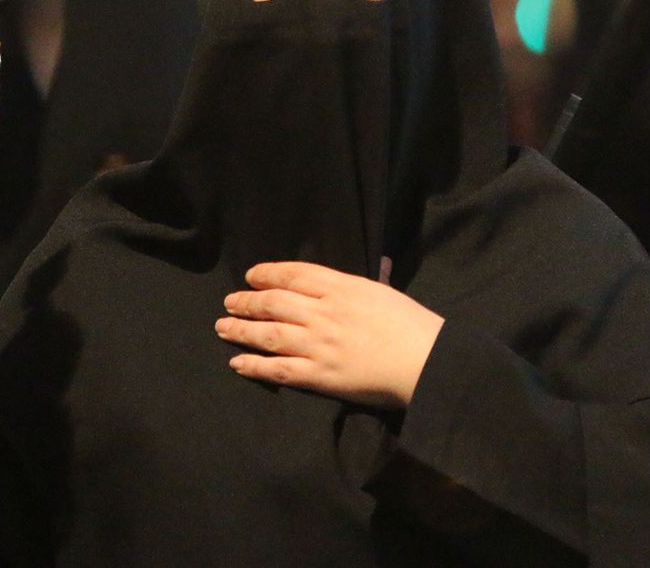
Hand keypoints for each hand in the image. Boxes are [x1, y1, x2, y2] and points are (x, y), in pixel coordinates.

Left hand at [216, 261, 444, 408]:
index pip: (293, 274)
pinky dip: (254, 365)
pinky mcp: (320, 376)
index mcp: (341, 287)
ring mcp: (318, 345)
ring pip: (269, 334)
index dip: (267, 274)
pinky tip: (238, 363)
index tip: (251, 276)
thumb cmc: (411, 324)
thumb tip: (337, 277)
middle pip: (274, 302)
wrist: (426, 360)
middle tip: (229, 302)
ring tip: (223, 327)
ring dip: (242, 330)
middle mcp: (323, 312)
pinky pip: (278, 370)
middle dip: (247, 301)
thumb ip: (352, 284)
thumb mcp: (380, 290)